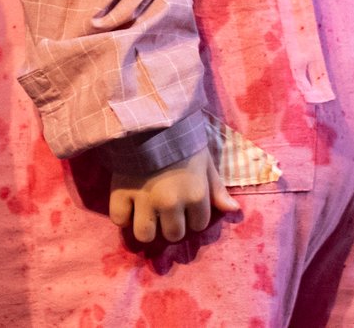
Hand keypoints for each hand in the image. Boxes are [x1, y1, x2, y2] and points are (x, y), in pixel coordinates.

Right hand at [108, 145, 241, 245]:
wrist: (150, 118)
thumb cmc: (182, 138)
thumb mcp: (205, 161)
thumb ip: (217, 188)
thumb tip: (233, 209)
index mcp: (195, 196)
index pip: (199, 225)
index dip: (194, 216)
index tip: (187, 204)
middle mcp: (171, 204)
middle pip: (173, 234)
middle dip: (172, 225)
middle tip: (166, 211)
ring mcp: (145, 200)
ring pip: (145, 235)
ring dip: (147, 228)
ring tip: (147, 216)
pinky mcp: (121, 193)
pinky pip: (119, 219)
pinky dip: (122, 216)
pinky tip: (127, 207)